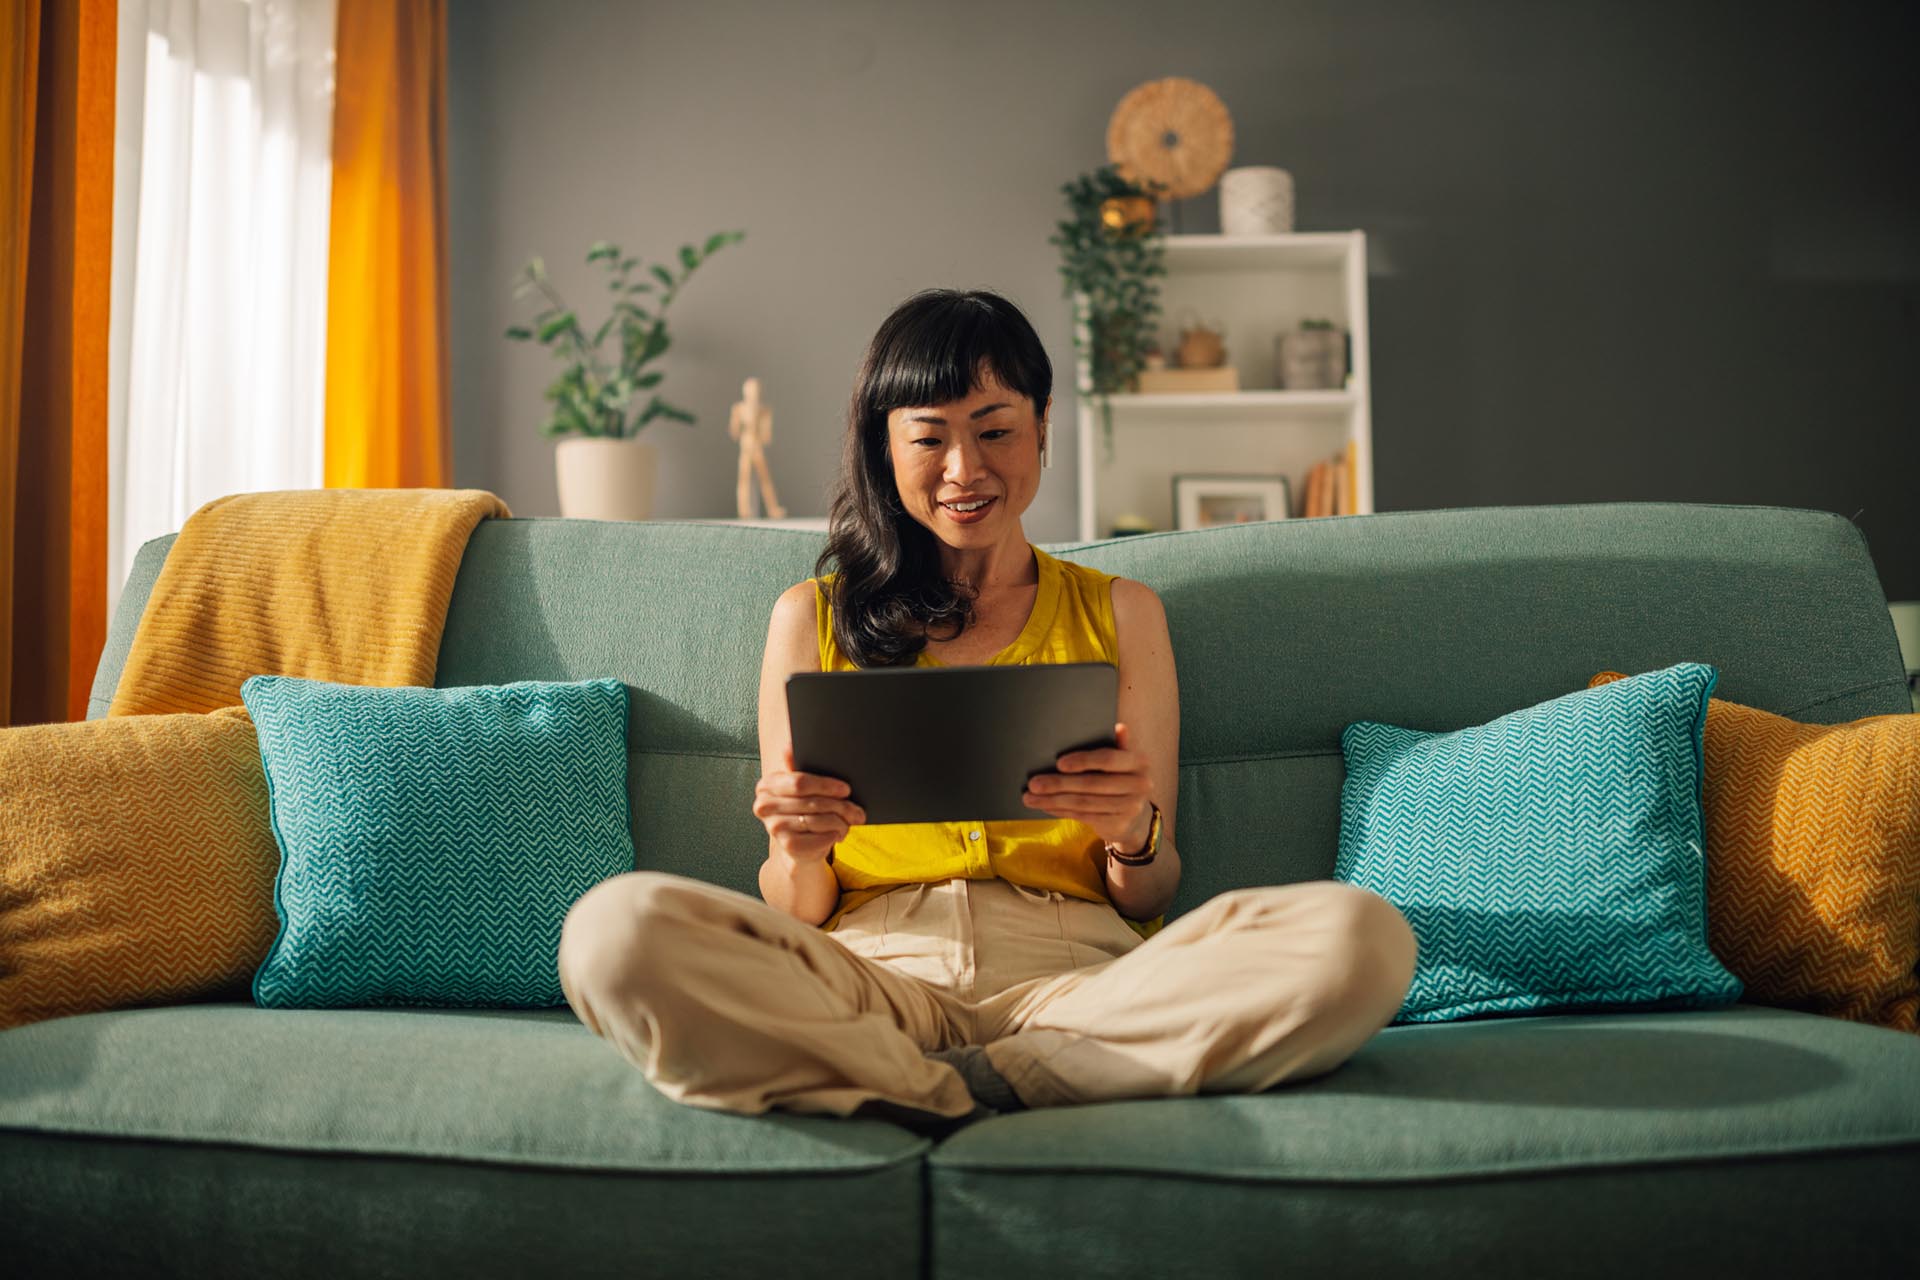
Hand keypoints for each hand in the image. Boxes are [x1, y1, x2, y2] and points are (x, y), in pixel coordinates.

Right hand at [753, 746, 865, 862]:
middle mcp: (764, 806)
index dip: (826, 785)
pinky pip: (820, 838)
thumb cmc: (804, 809)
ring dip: (841, 822)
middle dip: (840, 806)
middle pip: (813, 802)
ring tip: (850, 822)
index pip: (800, 782)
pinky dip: (834, 835)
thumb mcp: (803, 787)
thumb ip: (797, 767)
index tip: (846, 789)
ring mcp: (774, 827)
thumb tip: (788, 747)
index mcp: (767, 785)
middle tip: (858, 812)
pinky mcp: (787, 846)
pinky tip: (838, 834)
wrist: (800, 845)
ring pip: (819, 821)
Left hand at [1021, 722, 1153, 850]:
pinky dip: (1060, 811)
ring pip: (1083, 802)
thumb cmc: (1121, 779)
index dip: (1083, 760)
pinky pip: (1083, 816)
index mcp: (1139, 762)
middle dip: (1058, 784)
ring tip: (1030, 797)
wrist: (1136, 816)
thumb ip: (1117, 746)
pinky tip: (1045, 806)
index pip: (1108, 759)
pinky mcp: (1119, 825)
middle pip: (1091, 784)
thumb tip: (1119, 727)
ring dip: (1053, 800)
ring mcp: (1131, 807)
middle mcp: (1140, 785)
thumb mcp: (1123, 762)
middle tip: (1033, 784)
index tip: (1058, 763)